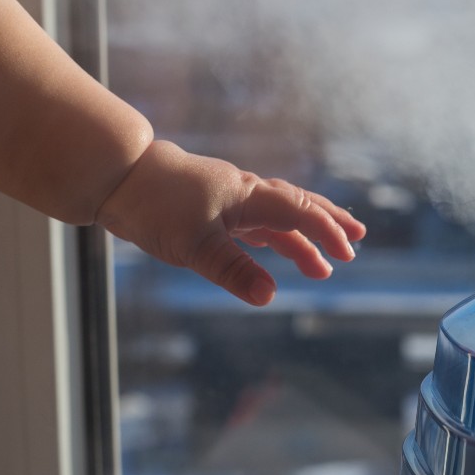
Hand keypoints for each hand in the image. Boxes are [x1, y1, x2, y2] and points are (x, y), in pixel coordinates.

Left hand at [95, 140, 365, 305]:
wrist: (118, 177)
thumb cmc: (155, 205)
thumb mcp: (194, 245)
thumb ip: (233, 271)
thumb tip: (269, 296)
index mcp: (248, 196)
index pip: (299, 212)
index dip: (326, 232)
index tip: (347, 252)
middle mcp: (245, 194)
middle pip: (297, 206)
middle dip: (327, 225)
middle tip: (356, 241)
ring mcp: (229, 200)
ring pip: (276, 218)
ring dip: (301, 240)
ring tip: (320, 268)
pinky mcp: (212, 208)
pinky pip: (255, 222)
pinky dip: (274, 237)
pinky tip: (277, 251)